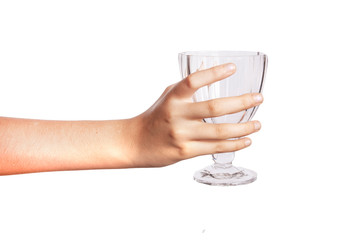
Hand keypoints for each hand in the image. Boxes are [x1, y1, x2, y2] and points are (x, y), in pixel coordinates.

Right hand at [128, 63, 263, 167]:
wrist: (135, 143)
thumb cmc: (155, 117)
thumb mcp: (167, 96)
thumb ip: (187, 86)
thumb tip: (207, 68)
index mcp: (173, 98)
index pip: (194, 80)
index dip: (214, 73)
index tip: (233, 68)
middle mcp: (177, 115)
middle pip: (215, 107)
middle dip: (242, 102)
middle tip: (259, 98)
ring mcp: (181, 134)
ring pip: (219, 131)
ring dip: (244, 127)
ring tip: (258, 124)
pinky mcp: (185, 152)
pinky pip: (215, 148)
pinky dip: (234, 144)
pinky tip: (246, 140)